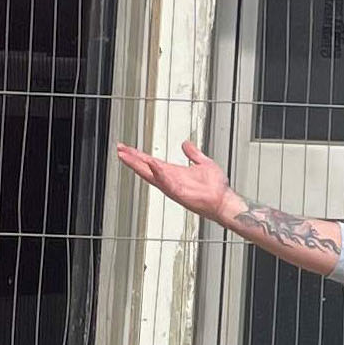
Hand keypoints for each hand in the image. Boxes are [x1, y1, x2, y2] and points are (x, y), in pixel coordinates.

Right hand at [112, 139, 232, 218]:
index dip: (138, 155)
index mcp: (173, 173)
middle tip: (119, 150)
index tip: (125, 148)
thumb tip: (186, 144)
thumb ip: (193, 153)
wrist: (224, 200)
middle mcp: (170, 180)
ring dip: (138, 165)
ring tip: (126, 155)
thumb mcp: (203, 163)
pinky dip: (159, 174)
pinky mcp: (180, 193)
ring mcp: (173, 187)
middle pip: (145, 168)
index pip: (150, 162)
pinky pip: (167, 182)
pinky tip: (152, 164)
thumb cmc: (216, 187)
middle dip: (132, 159)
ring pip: (151, 175)